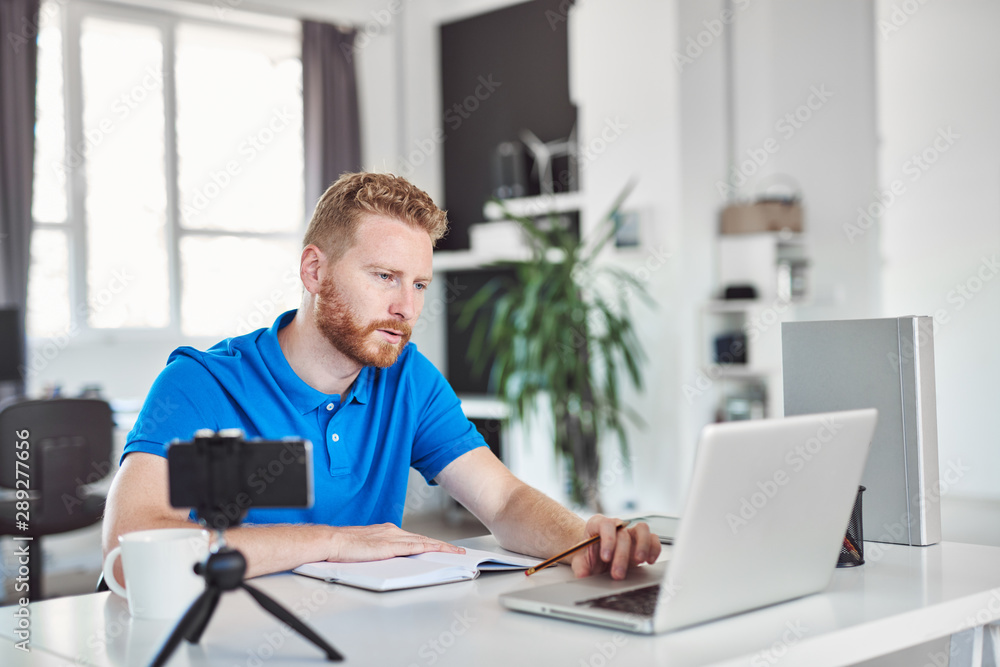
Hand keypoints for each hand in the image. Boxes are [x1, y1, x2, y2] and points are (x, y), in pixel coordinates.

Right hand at [327, 523, 465, 562]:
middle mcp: (392, 530)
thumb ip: (380, 551)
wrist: (331, 541)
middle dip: (440, 545)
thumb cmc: (342, 547)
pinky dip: (431, 548)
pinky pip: (416, 546)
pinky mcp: (390, 546)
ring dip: (441, 547)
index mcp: (386, 530)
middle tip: (455, 551)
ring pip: (423, 541)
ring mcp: (392, 537)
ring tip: (455, 552)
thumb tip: (389, 559)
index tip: (440, 547)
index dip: (429, 542)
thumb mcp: (366, 547)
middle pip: (422, 538)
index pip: (413, 537)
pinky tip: (440, 551)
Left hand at [569, 515, 660, 579]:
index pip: (606, 524)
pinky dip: (654, 549)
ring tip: (639, 561)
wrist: (597, 559)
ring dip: (643, 545)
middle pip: (623, 534)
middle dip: (621, 555)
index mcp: (598, 524)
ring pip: (643, 529)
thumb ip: (580, 567)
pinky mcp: (643, 541)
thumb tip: (582, 575)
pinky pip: (654, 539)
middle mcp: (616, 526)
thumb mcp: (580, 561)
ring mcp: (631, 532)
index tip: (605, 557)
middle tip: (617, 574)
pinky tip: (649, 561)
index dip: (607, 540)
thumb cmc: (589, 556)